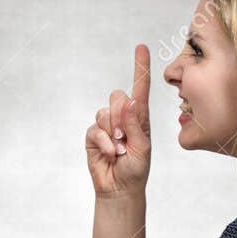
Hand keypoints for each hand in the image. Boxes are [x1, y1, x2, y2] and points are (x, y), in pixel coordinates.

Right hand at [85, 43, 152, 197]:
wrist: (120, 189)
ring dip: (113, 132)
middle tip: (126, 138)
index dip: (140, 68)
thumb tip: (129, 100)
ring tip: (120, 149)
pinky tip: (110, 153)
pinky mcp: (93, 136)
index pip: (140, 89)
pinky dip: (104, 141)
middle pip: (117, 96)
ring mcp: (107, 126)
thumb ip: (136, 124)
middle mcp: (123, 117)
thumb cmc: (137, 169)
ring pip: (105, 112)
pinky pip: (95, 128)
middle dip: (121, 116)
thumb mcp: (143, 147)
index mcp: (140, 117)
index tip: (142, 48)